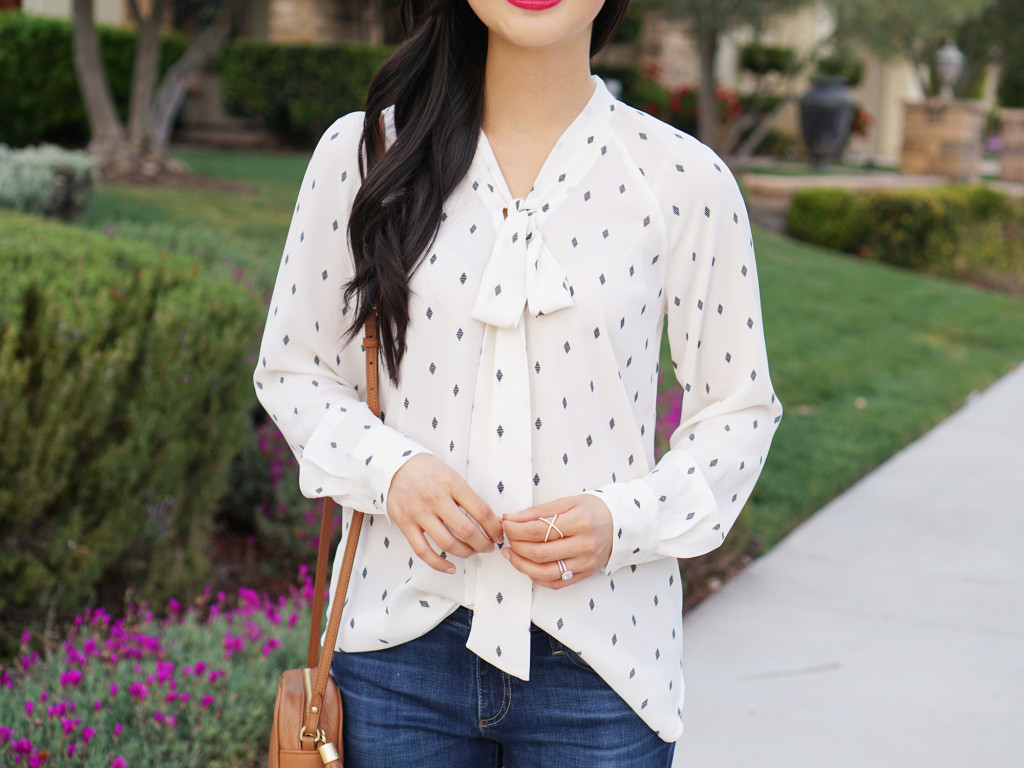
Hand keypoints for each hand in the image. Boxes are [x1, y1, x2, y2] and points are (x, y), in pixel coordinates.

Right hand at [387, 454, 501, 573]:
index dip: (495, 528)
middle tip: (489, 546)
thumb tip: (491, 522)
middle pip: (467, 530)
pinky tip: (451, 567)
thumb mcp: (452, 476)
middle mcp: (435, 498)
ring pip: (447, 543)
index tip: (499, 535)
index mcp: (452, 483)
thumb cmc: (429, 472)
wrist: (396, 466)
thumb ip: (469, 497)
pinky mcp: (405, 524)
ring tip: (473, 552)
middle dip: (484, 544)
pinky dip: (439, 563)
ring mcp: (419, 512)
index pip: (481, 511)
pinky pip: (423, 551)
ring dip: (466, 553)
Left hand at [501, 494, 612, 589]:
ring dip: (522, 565)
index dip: (516, 529)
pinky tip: (527, 566)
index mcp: (579, 522)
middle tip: (507, 537)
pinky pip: (556, 582)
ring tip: (511, 554)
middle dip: (516, 546)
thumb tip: (511, 518)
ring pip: (545, 572)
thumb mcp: (567, 502)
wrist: (621, 523)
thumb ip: (538, 512)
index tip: (505, 524)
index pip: (539, 530)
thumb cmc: (593, 510)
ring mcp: (585, 563)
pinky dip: (536, 577)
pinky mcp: (585, 574)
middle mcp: (584, 545)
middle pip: (540, 552)